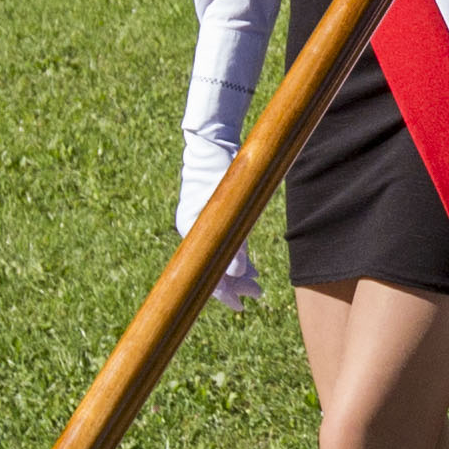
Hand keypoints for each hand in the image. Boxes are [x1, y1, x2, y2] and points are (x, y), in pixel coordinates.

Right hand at [176, 145, 260, 309]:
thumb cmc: (218, 170)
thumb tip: (237, 273)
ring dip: (240, 273)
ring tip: (257, 285)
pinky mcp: (216, 217)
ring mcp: (205, 225)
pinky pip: (226, 245)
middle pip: (214, 267)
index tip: (240, 305)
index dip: (223, 292)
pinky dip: (239, 256)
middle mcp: (195, 232)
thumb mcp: (225, 207)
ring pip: (222, 257)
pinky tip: (251, 267)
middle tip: (258, 294)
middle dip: (236, 284)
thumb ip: (232, 239)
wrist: (213, 142)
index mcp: (190, 230)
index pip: (205, 272)